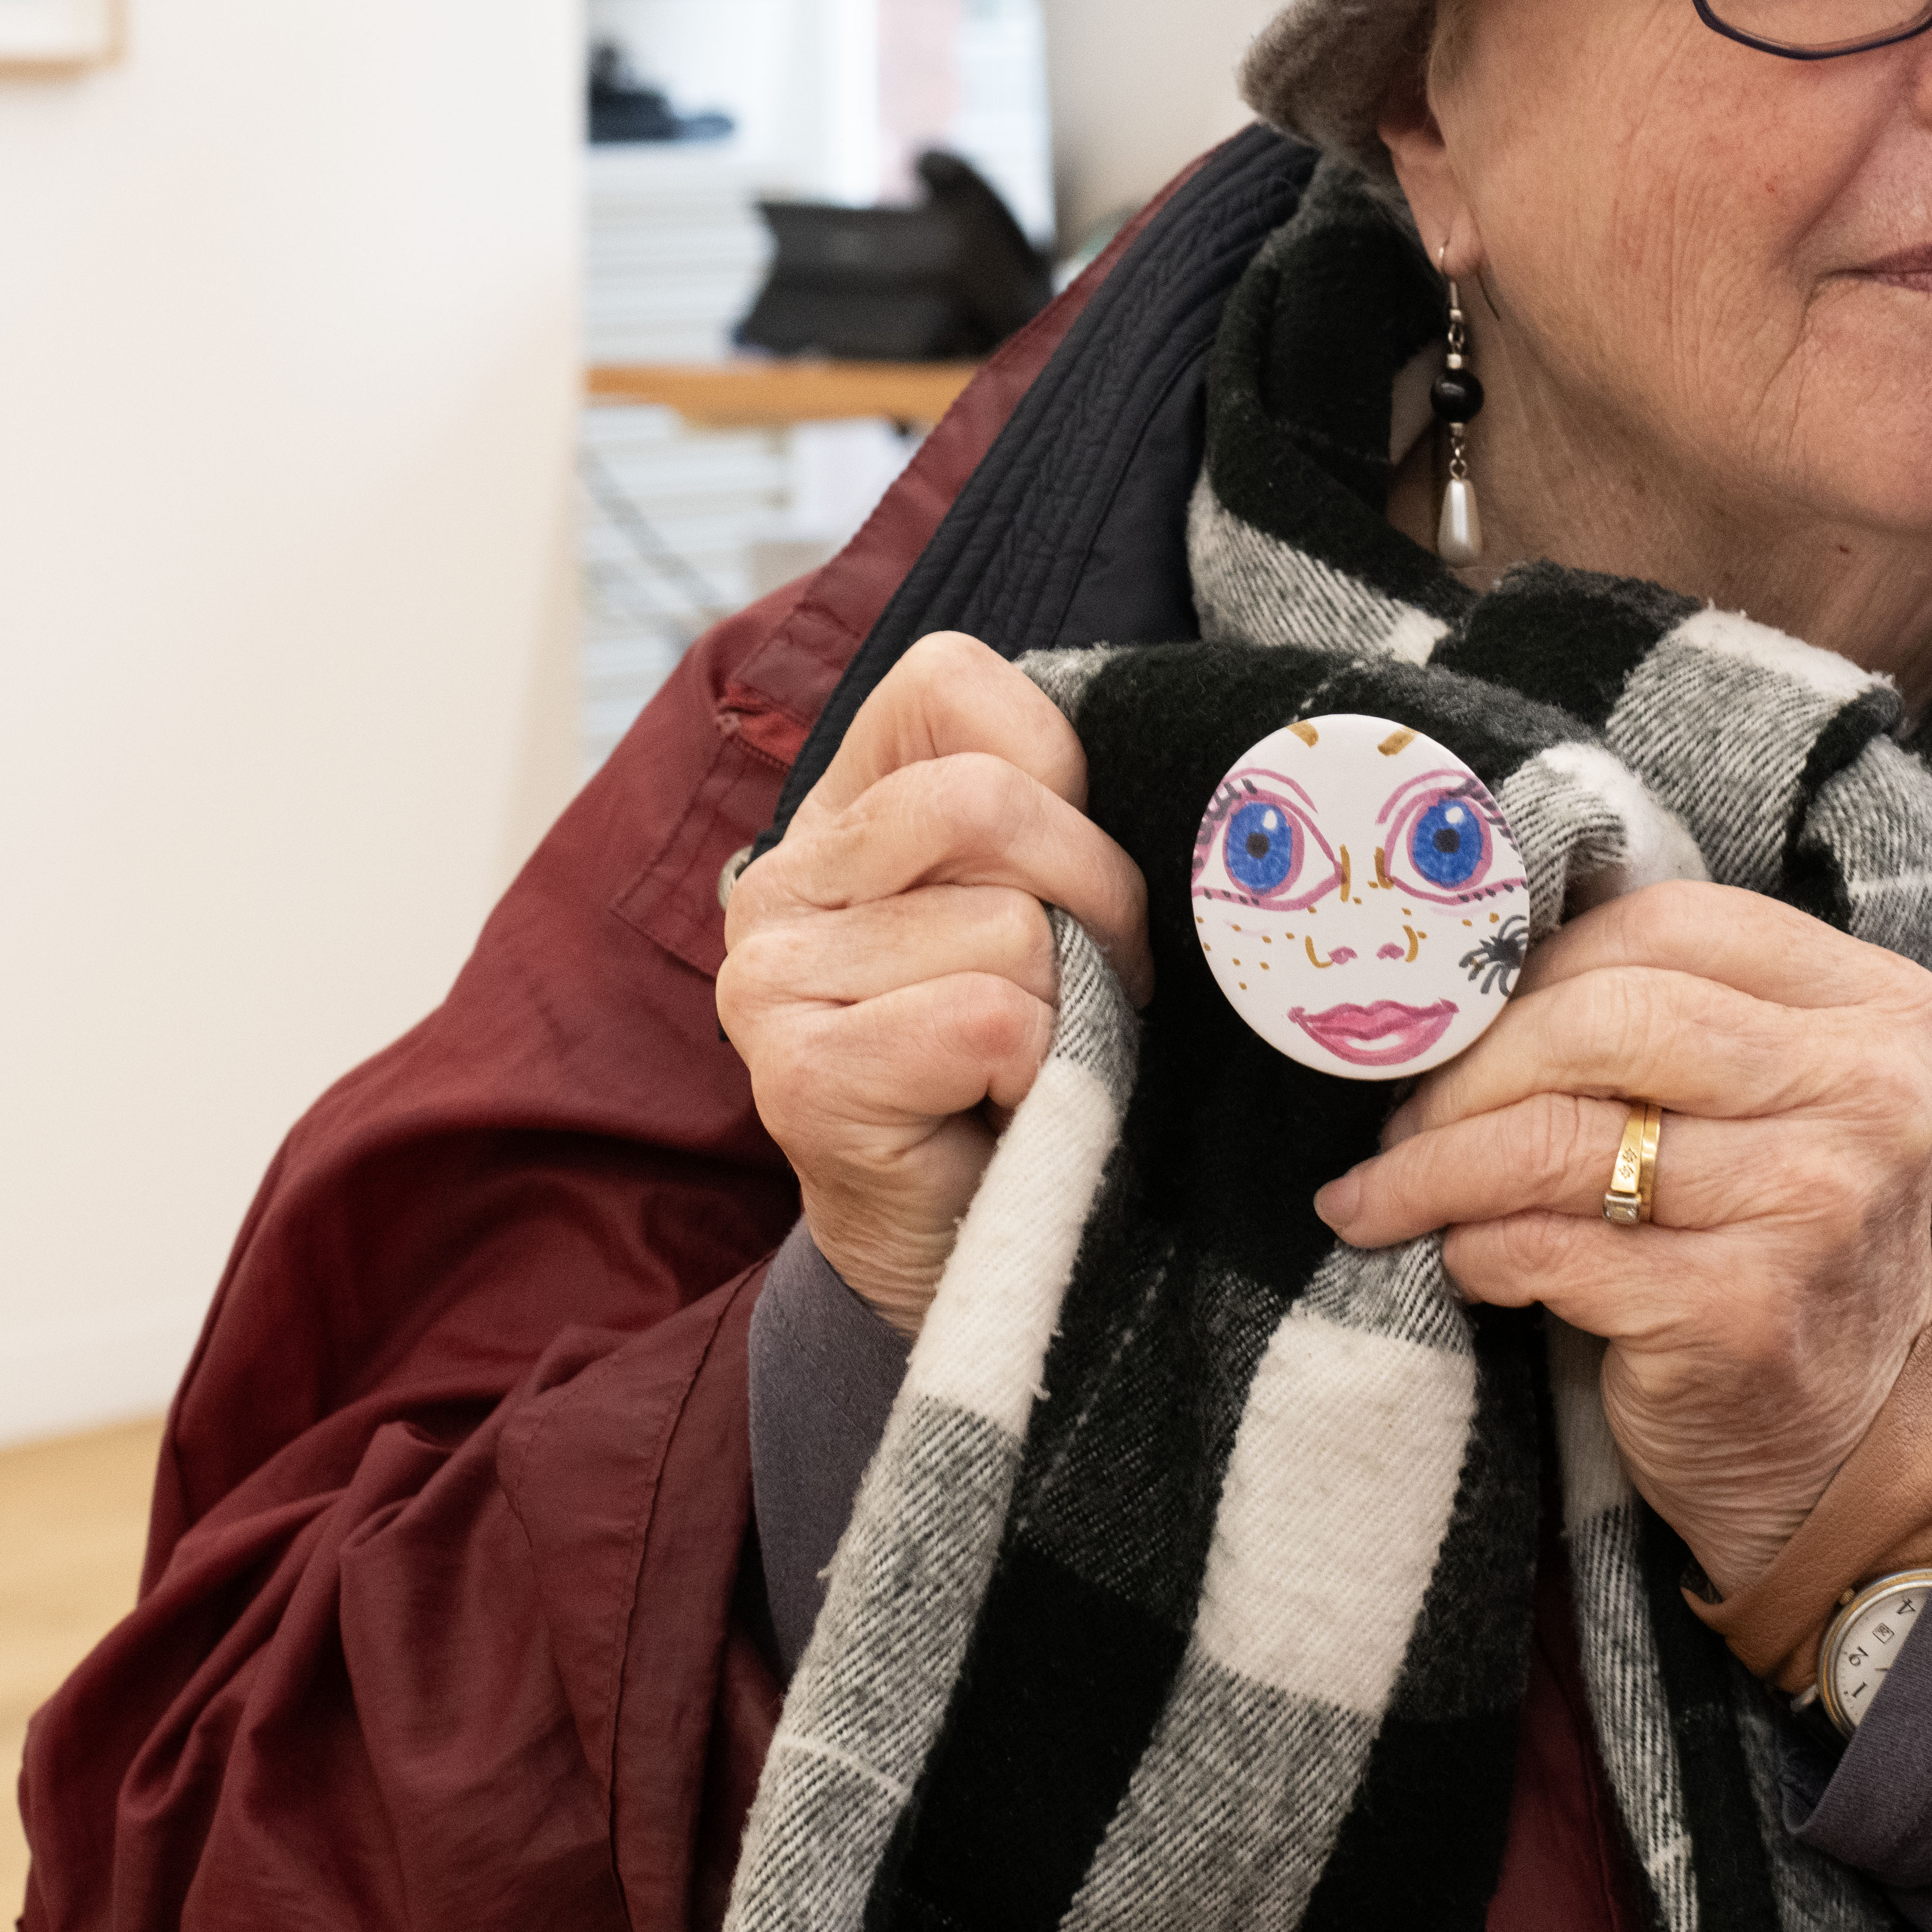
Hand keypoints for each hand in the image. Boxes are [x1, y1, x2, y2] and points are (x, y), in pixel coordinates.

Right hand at [716, 634, 1148, 1335]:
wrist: (966, 1251)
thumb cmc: (1018, 1067)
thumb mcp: (1039, 906)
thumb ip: (1050, 811)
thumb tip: (1158, 751)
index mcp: (836, 812)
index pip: (946, 680)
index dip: (1055, 761)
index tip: (1071, 867)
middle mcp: (779, 884)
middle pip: (984, 801)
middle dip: (1089, 893)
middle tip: (1094, 985)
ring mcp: (773, 982)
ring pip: (1004, 923)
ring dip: (1065, 1005)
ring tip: (1034, 1059)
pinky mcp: (802, 1079)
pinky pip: (989, 1020)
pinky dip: (1036, 1073)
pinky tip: (1001, 1109)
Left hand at [1313, 882, 1931, 1595]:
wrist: (1851, 1449)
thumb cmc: (1777, 1250)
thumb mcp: (1771, 1104)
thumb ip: (1673, 1023)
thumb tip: (1472, 979)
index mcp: (1877, 1011)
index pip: (1665, 927)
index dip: (1536, 966)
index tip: (1461, 1016)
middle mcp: (1864, 1095)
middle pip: (1605, 1020)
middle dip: (1470, 1065)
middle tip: (1403, 1114)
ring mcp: (1810, 1204)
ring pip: (1557, 1138)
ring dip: (1436, 1165)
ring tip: (1383, 1189)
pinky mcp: (1740, 1311)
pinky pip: (1547, 1247)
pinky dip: (1476, 1249)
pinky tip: (1462, 1261)